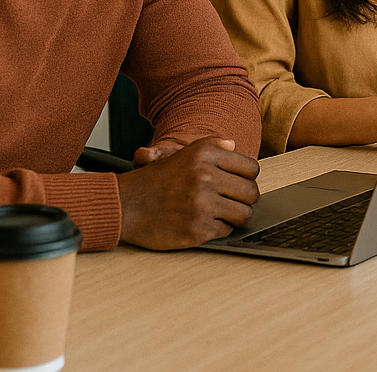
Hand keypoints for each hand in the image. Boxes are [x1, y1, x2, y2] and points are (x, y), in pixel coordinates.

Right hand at [117, 137, 260, 248]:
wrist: (124, 206)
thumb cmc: (155, 181)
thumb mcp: (182, 154)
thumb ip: (212, 146)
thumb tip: (234, 145)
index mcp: (204, 156)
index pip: (252, 169)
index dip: (247, 178)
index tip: (239, 184)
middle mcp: (205, 177)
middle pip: (251, 193)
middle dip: (244, 199)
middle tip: (231, 202)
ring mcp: (201, 204)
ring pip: (244, 214)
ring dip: (235, 216)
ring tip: (222, 214)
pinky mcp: (197, 229)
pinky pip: (226, 231)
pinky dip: (218, 229)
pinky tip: (203, 222)